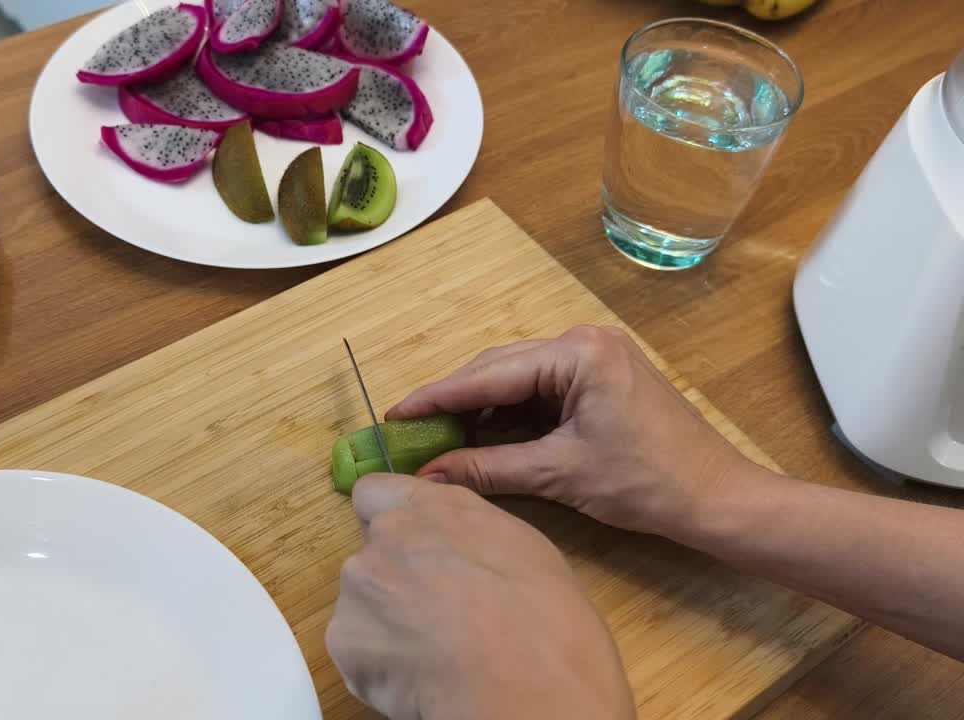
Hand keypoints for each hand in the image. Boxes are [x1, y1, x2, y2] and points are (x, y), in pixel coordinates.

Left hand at [326, 473, 633, 719]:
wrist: (525, 680)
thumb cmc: (547, 617)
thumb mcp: (523, 548)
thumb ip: (469, 534)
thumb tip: (459, 551)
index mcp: (434, 505)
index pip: (375, 494)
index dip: (387, 522)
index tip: (409, 550)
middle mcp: (388, 533)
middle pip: (371, 554)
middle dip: (393, 582)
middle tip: (435, 618)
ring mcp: (359, 584)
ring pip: (361, 604)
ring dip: (384, 624)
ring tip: (434, 655)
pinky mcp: (343, 637)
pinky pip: (355, 651)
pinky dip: (378, 666)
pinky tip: (420, 679)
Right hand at [387, 326, 748, 537]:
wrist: (716, 498)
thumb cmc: (647, 483)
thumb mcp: (559, 473)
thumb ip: (489, 468)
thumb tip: (430, 474)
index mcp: (579, 353)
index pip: (490, 374)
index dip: (438, 397)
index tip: (396, 414)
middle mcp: (585, 341)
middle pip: (499, 368)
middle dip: (455, 402)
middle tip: (413, 432)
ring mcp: (595, 356)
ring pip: (517, 378)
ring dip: (481, 409)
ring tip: (441, 439)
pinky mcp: (601, 377)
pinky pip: (541, 389)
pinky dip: (511, 414)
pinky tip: (484, 437)